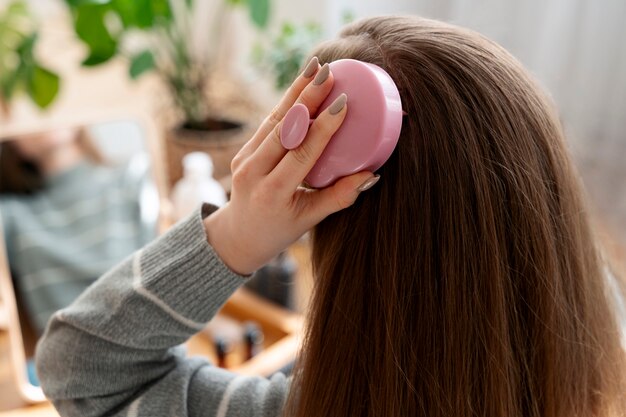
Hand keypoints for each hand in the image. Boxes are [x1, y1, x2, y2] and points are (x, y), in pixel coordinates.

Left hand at [203, 58, 378, 274]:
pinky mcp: (242, 151)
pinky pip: (267, 124)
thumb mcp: (310, 219)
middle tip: (327, 72)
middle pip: (284, 128)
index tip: (341, 102)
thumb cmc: (279, 230)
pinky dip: (285, 104)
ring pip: (273, 120)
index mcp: (273, 192)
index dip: (323, 127)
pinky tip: (301, 85)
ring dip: (295, 92)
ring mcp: (244, 159)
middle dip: (306, 97)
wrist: (238, 236)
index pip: (301, 153)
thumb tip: (371, 175)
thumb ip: (339, 198)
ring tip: (315, 68)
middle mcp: (253, 172)